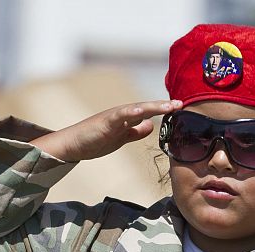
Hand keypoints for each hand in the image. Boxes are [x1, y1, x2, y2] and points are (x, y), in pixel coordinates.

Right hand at [29, 99, 181, 161]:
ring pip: (136, 109)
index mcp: (127, 119)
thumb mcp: (122, 137)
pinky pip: (119, 116)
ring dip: (152, 106)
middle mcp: (122, 114)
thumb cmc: (96, 140)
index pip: (149, 113)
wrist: (74, 144)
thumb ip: (135, 131)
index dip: (164, 110)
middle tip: (180, 104)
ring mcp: (113, 117)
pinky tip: (140, 112)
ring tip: (167, 105)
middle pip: (146, 108)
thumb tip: (151, 125)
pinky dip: (129, 113)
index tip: (180, 108)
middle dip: (163, 106)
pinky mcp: (104, 122)